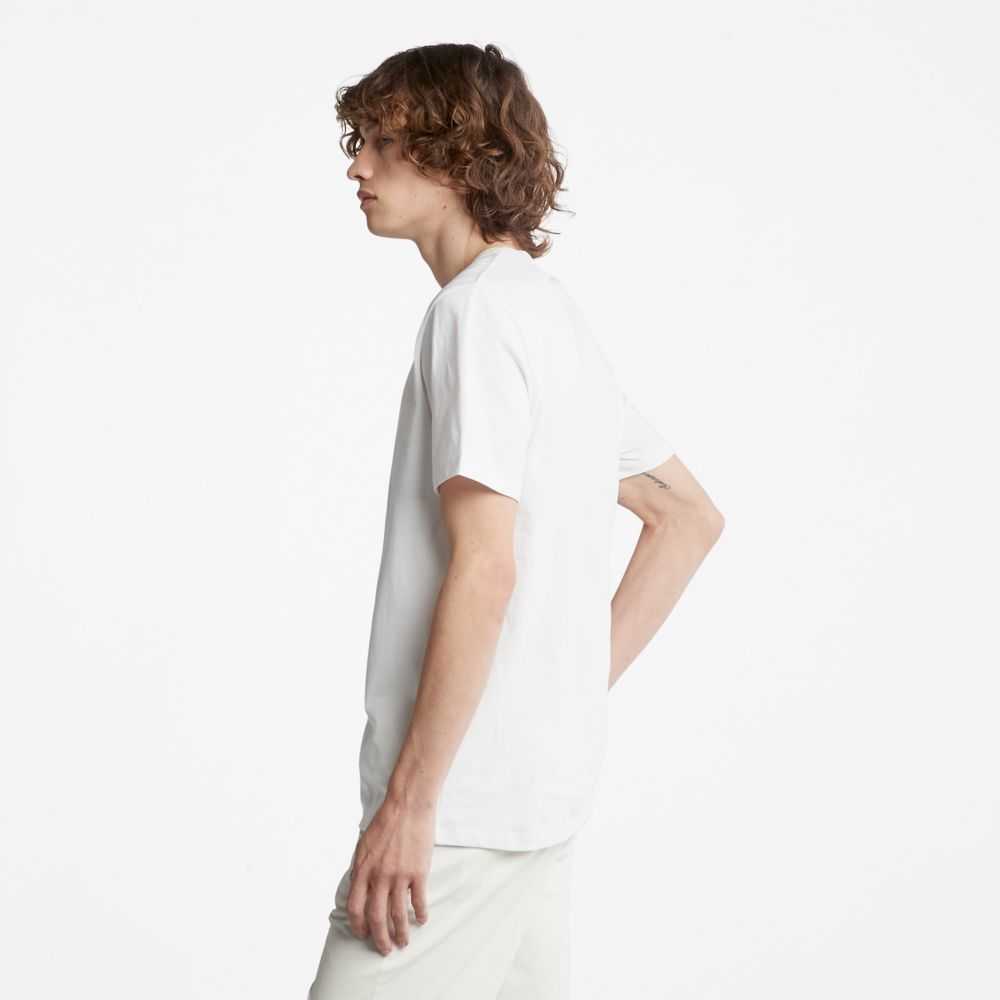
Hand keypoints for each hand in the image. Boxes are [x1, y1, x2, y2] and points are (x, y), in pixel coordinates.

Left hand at [345, 794, 435, 954]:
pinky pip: (418, 900)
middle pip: (377, 917)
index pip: (356, 907)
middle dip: (380, 938)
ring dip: (401, 932)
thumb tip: (360, 888)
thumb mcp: (364, 844)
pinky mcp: (418, 872)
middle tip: (385, 950)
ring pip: (398, 914)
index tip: (363, 935)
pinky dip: (420, 913)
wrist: (407, 805)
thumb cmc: (385, 822)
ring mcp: (399, 875)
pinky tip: (422, 920)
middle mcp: (379, 876)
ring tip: (403, 942)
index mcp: (362, 869)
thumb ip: (361, 868)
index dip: (359, 926)